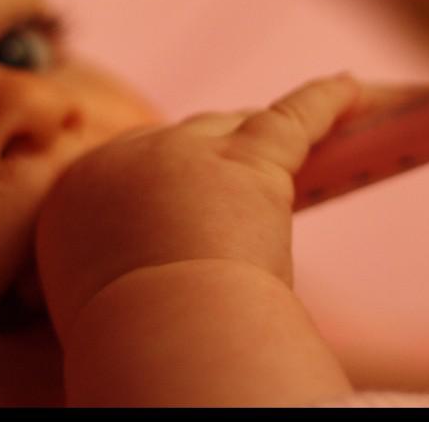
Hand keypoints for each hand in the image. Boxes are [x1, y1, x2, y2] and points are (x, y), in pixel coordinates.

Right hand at [35, 73, 359, 341]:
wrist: (156, 334)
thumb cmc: (125, 340)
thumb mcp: (87, 300)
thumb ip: (101, 273)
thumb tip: (119, 288)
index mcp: (79, 193)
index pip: (130, 168)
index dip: (164, 184)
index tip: (180, 202)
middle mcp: (128, 158)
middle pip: (182, 139)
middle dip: (212, 154)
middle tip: (241, 181)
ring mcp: (190, 151)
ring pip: (233, 125)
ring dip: (261, 132)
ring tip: (295, 133)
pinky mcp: (251, 160)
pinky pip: (296, 116)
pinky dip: (327, 102)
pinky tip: (349, 88)